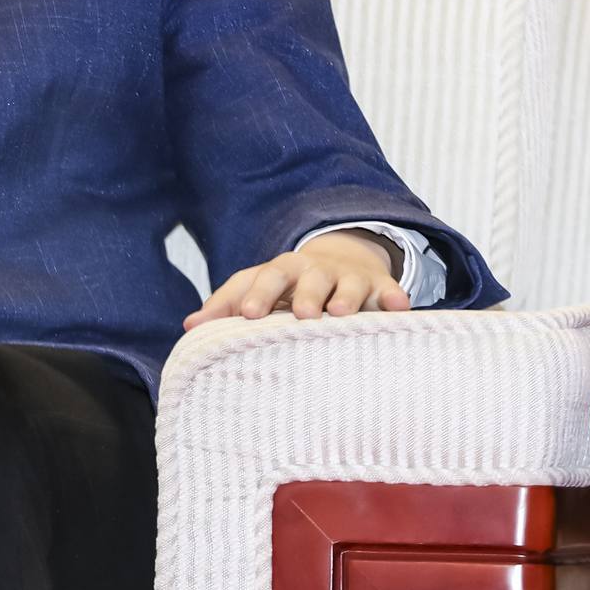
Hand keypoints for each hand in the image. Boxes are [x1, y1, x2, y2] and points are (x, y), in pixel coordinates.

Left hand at [181, 230, 410, 328]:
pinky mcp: (380, 288)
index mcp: (282, 270)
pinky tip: (399, 309)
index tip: (246, 316)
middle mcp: (316, 271)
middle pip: (309, 278)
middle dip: (306, 294)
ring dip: (346, 297)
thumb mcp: (259, 289)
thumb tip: (189, 328)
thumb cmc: (289, 287)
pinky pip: (390, 292)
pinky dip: (394, 299)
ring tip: (341, 314)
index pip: (266, 277)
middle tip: (301, 315)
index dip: (257, 295)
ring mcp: (350, 278)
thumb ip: (226, 305)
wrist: (340, 261)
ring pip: (349, 284)